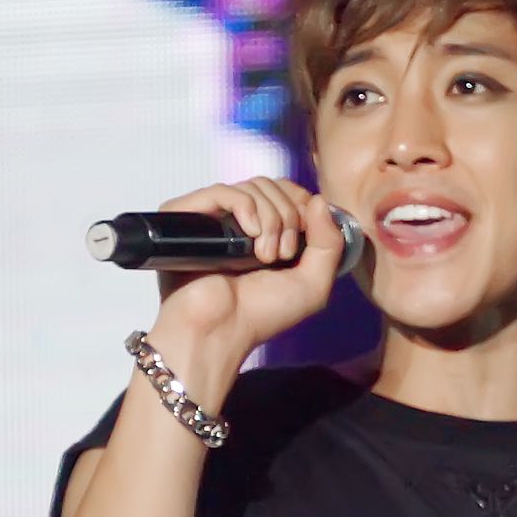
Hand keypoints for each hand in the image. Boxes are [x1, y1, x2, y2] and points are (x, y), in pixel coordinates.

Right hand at [154, 177, 345, 359]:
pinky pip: (223, 190)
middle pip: (273, 185)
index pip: (287, 191)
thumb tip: (320, 200)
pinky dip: (245, 207)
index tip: (304, 236)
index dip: (302, 204)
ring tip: (264, 256)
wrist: (219, 331)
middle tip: (282, 255)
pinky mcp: (187, 216)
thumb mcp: (313, 284)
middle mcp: (238, 221)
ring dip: (271, 219)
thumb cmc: (261, 315)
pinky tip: (250, 235)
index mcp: (265, 232)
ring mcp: (212, 217)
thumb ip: (329, 243)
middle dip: (289, 216)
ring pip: (253, 186)